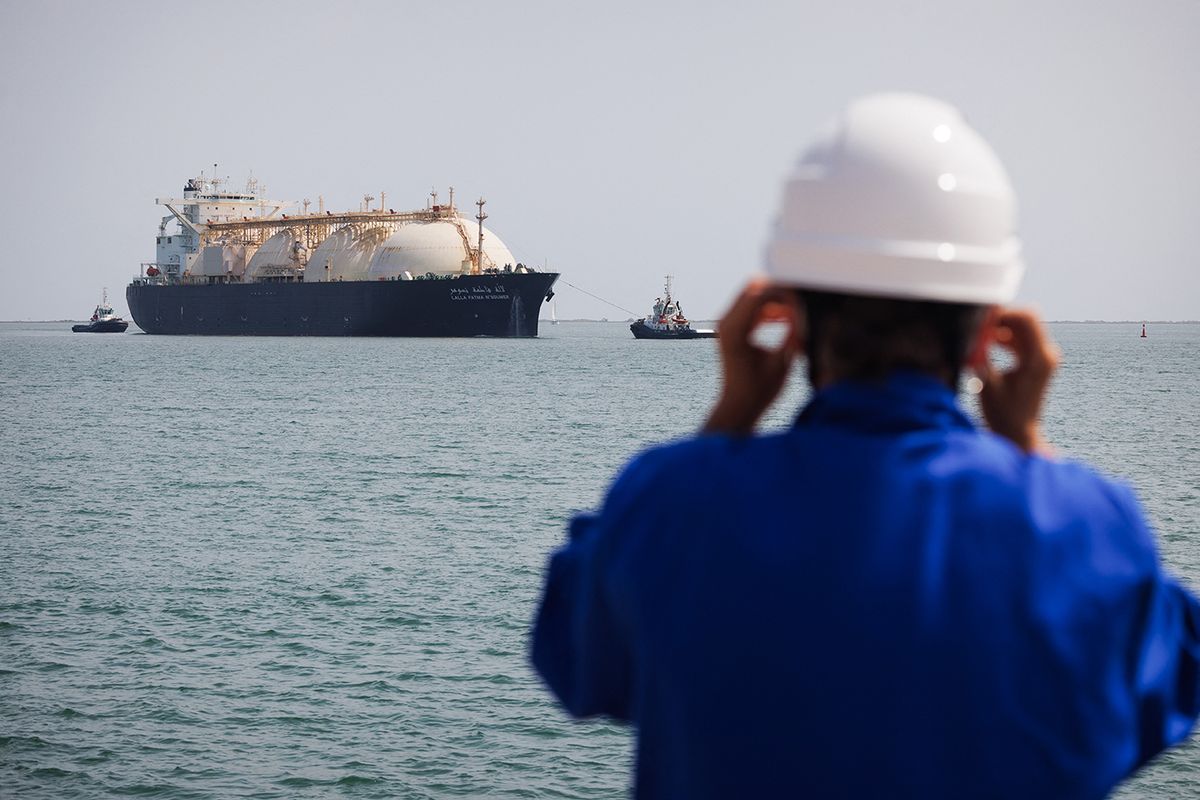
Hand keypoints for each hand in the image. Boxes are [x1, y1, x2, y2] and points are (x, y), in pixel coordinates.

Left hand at [703, 280, 801, 434]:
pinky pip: (752, 306)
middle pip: (754, 287)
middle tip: (800, 307)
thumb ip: (792, 331)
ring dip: (775, 300)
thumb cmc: (760, 391)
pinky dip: (769, 308)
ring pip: (754, 294)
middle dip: (779, 292)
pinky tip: (786, 320)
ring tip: (795, 317)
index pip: (760, 294)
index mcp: (735, 330)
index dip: (785, 293)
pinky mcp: (732, 327)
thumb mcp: (783, 361)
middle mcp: (726, 322)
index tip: (803, 304)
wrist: (738, 406)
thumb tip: (802, 307)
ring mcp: (727, 324)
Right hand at [977, 309, 1058, 454]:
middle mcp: (1046, 354)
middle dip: (1000, 319)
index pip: (1025, 319)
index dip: (1002, 314)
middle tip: (977, 327)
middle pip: (1025, 320)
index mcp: (1039, 359)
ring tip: (978, 338)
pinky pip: (1020, 339)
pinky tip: (987, 345)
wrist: (1018, 433)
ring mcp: (1043, 357)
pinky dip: (1004, 337)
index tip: (980, 319)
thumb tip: (969, 332)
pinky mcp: (1036, 360)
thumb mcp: (987, 383)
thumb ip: (980, 354)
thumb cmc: (1003, 414)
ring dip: (1000, 328)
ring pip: (1021, 328)